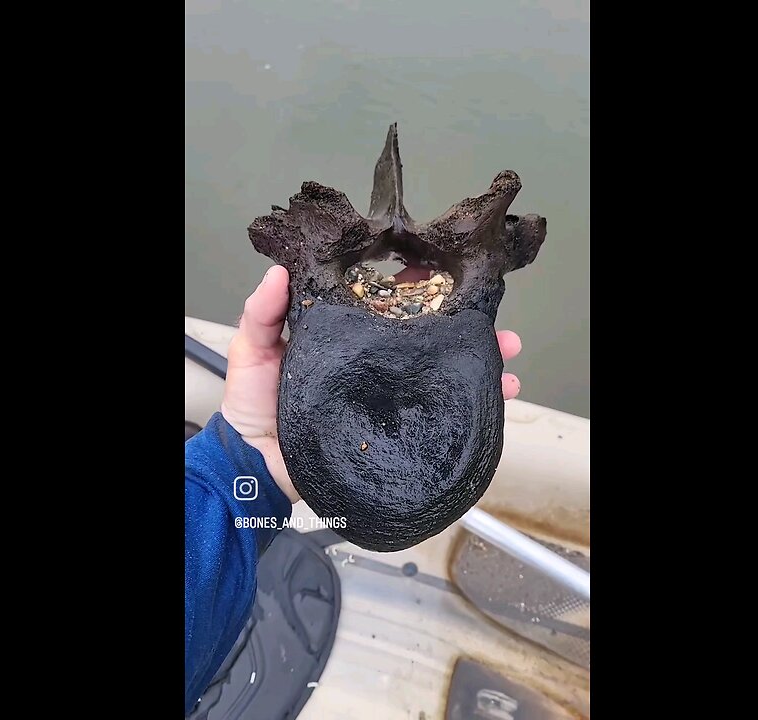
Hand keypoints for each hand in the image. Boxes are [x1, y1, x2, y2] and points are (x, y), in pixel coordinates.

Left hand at [220, 265, 524, 504]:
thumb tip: (281, 271)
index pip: (386, 303)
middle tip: (488, 315)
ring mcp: (386, 397)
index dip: (415, 287)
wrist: (257, 468)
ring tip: (505, 350)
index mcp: (345, 338)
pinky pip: (439, 413)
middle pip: (426, 336)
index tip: (439, 271)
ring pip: (440, 371)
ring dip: (478, 358)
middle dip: (461, 322)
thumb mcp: (252, 352)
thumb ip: (263, 313)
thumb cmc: (252, 409)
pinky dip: (474, 404)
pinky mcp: (397, 430)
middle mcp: (372, 364)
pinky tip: (497, 392)